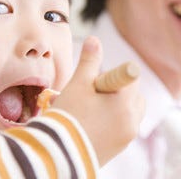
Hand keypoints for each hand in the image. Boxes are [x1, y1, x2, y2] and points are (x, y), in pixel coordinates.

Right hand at [53, 36, 144, 164]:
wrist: (58, 152)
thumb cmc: (68, 114)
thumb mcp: (78, 83)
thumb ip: (89, 61)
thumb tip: (94, 39)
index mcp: (125, 102)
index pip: (130, 76)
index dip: (112, 74)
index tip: (96, 81)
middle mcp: (132, 120)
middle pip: (132, 93)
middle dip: (115, 88)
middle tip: (92, 94)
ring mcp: (127, 135)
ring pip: (129, 110)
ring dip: (115, 104)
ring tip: (91, 107)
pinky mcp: (119, 146)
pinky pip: (123, 125)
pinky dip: (112, 119)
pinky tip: (91, 120)